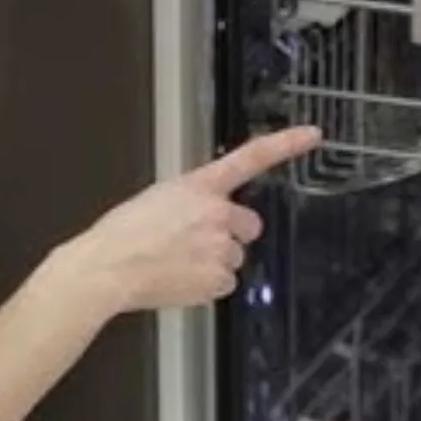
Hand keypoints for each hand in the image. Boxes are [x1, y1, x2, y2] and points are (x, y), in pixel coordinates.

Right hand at [58, 125, 321, 316]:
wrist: (107, 268)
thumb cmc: (122, 235)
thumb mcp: (158, 199)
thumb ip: (192, 202)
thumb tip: (203, 217)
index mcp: (199, 186)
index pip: (250, 158)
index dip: (285, 144)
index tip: (313, 135)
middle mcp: (217, 213)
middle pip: (249, 226)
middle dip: (231, 236)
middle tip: (196, 244)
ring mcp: (221, 247)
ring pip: (234, 258)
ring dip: (214, 263)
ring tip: (176, 263)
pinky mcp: (219, 279)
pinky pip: (224, 284)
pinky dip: (206, 286)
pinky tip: (179, 280)